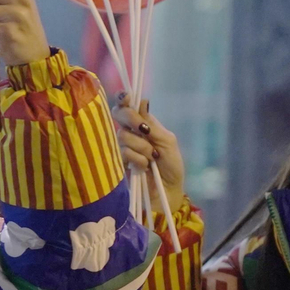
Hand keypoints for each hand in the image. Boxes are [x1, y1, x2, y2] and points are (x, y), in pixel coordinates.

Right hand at [112, 97, 185, 218]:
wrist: (168, 191)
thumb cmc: (171, 166)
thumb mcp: (167, 141)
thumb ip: (153, 124)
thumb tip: (142, 101)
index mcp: (143, 124)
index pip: (128, 105)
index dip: (124, 98)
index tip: (127, 98)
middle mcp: (131, 132)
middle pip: (118, 114)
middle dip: (130, 118)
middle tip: (144, 130)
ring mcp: (124, 147)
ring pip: (123, 135)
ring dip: (141, 146)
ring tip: (152, 157)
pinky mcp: (118, 162)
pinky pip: (123, 152)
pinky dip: (137, 158)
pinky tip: (145, 167)